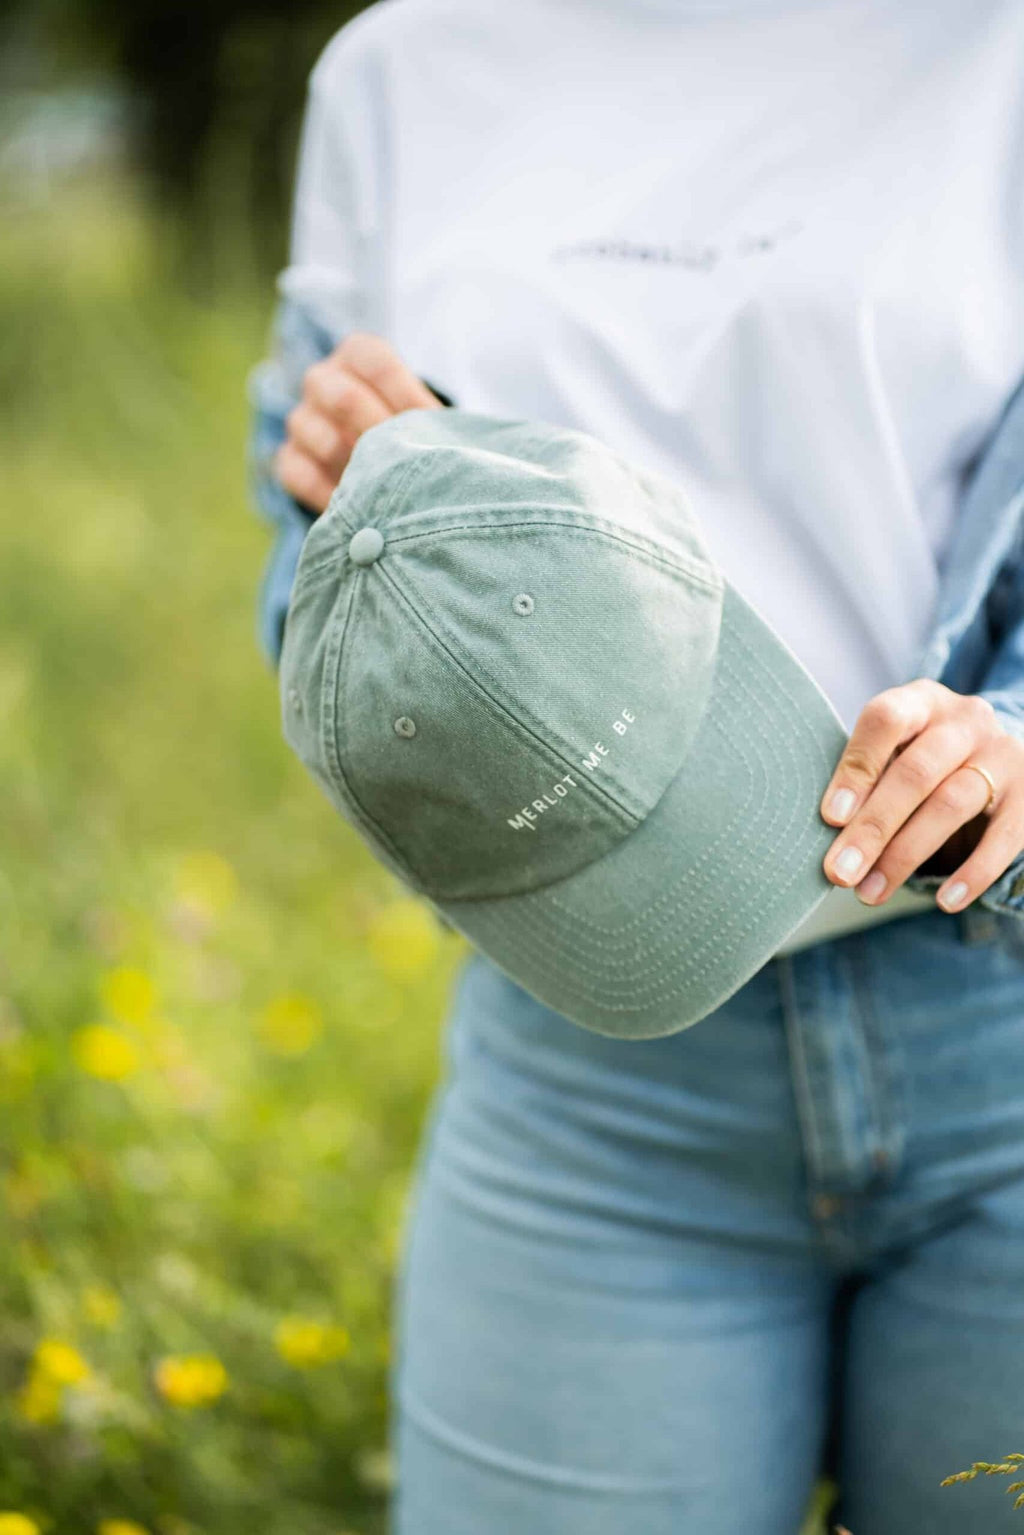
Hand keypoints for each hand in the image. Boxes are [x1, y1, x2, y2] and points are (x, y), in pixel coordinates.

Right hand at [273, 331, 442, 513]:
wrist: (379, 457)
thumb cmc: (409, 427)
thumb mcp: (421, 413)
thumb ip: (428, 419)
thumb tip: (441, 440)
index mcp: (356, 355)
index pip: (376, 363)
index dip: (405, 395)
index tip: (429, 424)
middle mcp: (322, 380)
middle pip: (342, 398)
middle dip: (378, 432)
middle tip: (404, 460)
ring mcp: (301, 420)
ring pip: (320, 438)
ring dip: (356, 466)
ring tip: (385, 485)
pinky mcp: (289, 459)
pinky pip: (301, 475)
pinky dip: (331, 495)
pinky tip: (359, 509)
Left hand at [819, 679, 1023, 912]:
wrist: (994, 759)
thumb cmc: (921, 760)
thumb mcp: (895, 751)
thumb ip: (866, 778)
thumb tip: (832, 835)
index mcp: (921, 701)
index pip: (886, 720)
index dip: (856, 769)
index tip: (830, 819)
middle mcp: (966, 720)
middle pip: (917, 772)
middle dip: (874, 827)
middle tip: (840, 872)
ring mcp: (1003, 755)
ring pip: (952, 804)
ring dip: (906, 855)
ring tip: (870, 892)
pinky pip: (1004, 838)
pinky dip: (973, 873)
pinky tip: (945, 901)